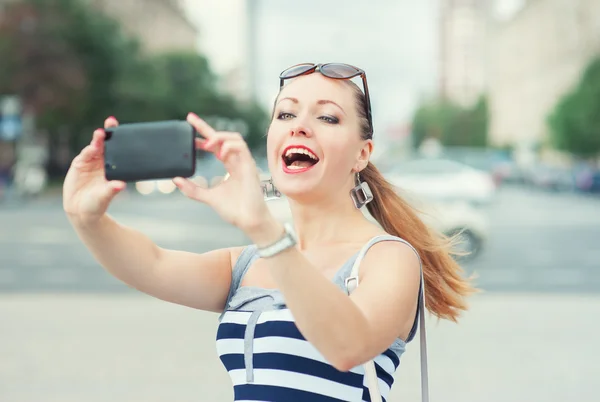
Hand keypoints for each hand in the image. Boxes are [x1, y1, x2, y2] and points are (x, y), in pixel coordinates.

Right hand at [63, 117, 125, 224]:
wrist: (81, 210)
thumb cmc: (98, 203)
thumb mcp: (105, 197)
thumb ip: (111, 190)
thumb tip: (120, 185)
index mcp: (114, 167)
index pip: (119, 150)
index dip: (121, 140)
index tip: (127, 131)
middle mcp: (103, 162)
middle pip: (107, 144)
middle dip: (109, 132)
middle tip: (112, 121)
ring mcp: (91, 162)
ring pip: (95, 147)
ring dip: (98, 140)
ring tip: (101, 133)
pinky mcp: (79, 164)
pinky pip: (85, 155)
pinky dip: (89, 150)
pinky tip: (92, 147)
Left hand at [173, 113, 275, 234]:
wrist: (248, 221)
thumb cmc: (234, 210)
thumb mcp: (208, 197)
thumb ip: (193, 189)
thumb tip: (176, 179)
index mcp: (230, 166)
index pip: (216, 146)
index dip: (203, 137)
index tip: (188, 134)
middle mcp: (237, 161)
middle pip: (223, 137)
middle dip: (206, 127)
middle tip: (190, 119)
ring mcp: (244, 163)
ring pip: (235, 138)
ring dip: (219, 136)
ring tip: (206, 143)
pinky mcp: (250, 166)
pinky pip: (241, 147)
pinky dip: (229, 147)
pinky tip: (219, 154)